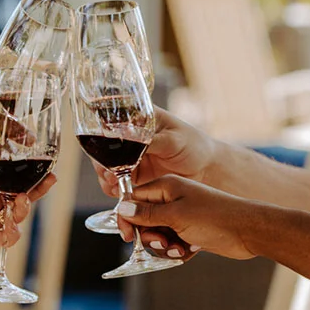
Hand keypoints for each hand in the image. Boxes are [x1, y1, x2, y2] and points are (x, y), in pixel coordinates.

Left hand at [0, 150, 43, 252]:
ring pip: (18, 215)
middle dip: (37, 189)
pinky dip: (13, 233)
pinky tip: (12, 228)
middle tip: (48, 180)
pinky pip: (7, 237)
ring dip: (24, 209)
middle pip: (22, 195)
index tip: (45, 165)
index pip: (14, 176)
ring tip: (21, 200)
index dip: (30, 172)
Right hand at [91, 109, 217, 197]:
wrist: (207, 169)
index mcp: (140, 118)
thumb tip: (125, 137)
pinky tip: (117, 191)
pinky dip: (114, 187)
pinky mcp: (135, 174)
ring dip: (106, 176)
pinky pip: (118, 180)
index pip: (111, 122)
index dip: (101, 135)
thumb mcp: (172, 140)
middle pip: (105, 147)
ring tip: (112, 183)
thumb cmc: (194, 146)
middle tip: (107, 173)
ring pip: (108, 165)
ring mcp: (131, 156)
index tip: (102, 149)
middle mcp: (131, 137)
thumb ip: (148, 140)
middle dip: (102, 161)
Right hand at [117, 175, 262, 259]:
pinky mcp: (191, 231)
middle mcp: (173, 200)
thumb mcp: (176, 216)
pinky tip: (191, 250)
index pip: (133, 199)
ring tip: (180, 248)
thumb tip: (121, 209)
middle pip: (144, 221)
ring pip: (158, 235)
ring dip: (165, 246)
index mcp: (167, 187)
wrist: (249, 231)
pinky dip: (178, 250)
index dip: (128, 219)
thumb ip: (146, 214)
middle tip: (163, 241)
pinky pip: (173, 243)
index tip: (128, 236)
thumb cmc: (215, 218)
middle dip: (150, 236)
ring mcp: (183, 216)